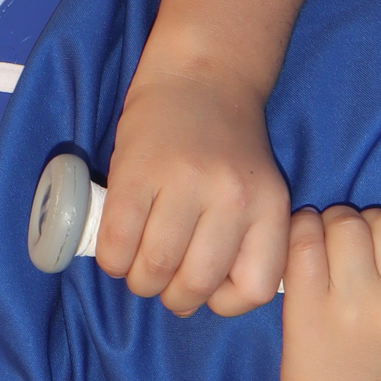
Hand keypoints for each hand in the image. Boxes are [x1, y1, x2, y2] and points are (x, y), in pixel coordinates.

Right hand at [96, 61, 292, 315]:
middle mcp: (232, 199)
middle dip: (173, 298)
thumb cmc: (226, 148)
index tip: (208, 290)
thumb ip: (241, 242)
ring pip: (154, 269)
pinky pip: (117, 243)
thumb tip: (194, 302)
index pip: (255, 288)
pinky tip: (117, 250)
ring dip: (140, 281)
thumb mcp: (256, 193)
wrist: (202, 77)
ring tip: (138, 268)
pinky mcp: (136, 174)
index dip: (225, 304)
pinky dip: (112, 260)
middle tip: (164, 283)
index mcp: (268, 208)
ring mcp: (184, 184)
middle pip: (196, 285)